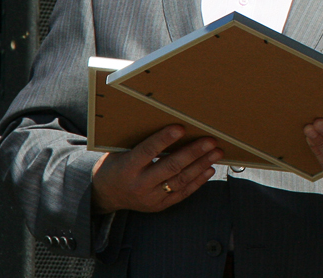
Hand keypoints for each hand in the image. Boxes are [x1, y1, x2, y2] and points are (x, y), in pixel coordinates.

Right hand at [91, 125, 221, 214]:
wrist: (105, 195)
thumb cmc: (117, 164)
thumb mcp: (120, 151)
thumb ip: (139, 139)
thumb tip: (164, 117)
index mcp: (127, 168)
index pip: (147, 151)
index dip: (164, 140)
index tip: (181, 128)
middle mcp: (139, 184)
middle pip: (170, 167)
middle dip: (193, 153)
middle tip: (210, 140)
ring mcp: (150, 198)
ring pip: (180, 180)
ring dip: (201, 165)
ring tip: (216, 152)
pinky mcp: (159, 206)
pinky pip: (182, 193)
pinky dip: (198, 181)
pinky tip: (209, 168)